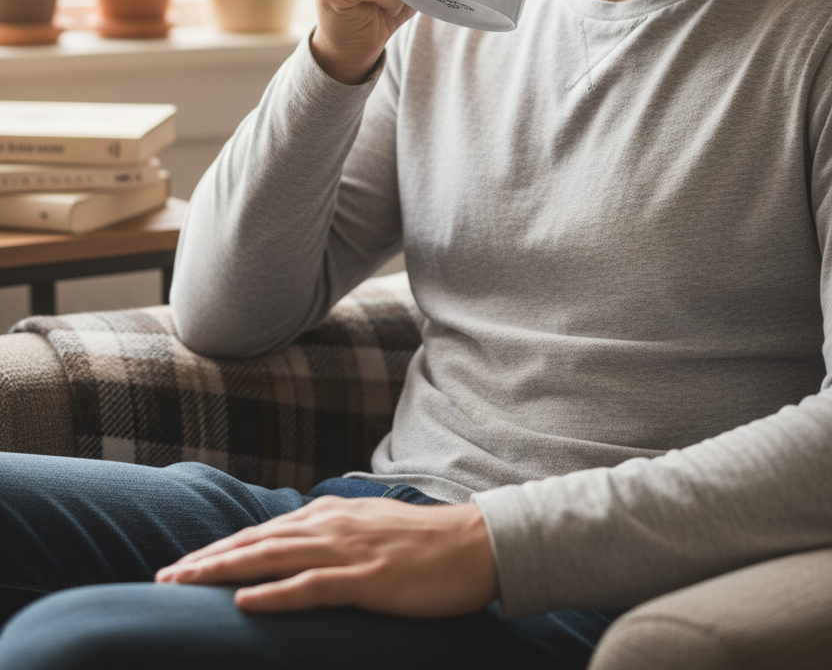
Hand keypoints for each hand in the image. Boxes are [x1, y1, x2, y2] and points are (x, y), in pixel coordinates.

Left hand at [155, 495, 497, 617]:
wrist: (475, 544)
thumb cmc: (423, 544)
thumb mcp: (368, 531)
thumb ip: (331, 536)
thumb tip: (296, 548)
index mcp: (329, 516)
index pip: (261, 533)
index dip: (219, 549)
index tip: (182, 565)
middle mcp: (330, 527)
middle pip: (255, 543)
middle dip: (206, 560)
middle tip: (164, 578)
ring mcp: (347, 552)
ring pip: (272, 559)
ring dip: (224, 572)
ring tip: (185, 584)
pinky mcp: (367, 581)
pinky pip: (312, 588)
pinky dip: (275, 594)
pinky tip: (245, 602)